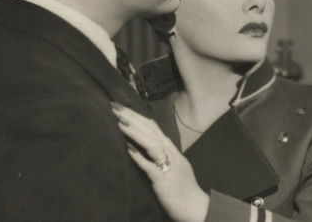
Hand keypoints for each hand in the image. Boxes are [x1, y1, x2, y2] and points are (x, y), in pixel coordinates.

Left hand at [112, 102, 209, 221]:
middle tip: (116, 106)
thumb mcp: (174, 167)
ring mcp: (168, 165)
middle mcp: (171, 154)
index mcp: (172, 151)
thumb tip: (146, 147)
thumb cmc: (183, 189)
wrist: (195, 206)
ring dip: (134, 132)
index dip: (139, 117)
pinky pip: (150, 166)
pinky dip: (139, 157)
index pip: (154, 129)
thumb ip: (162, 156)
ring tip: (118, 121)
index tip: (124, 108)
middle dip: (133, 118)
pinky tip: (128, 148)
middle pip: (151, 131)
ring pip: (151, 144)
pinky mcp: (163, 179)